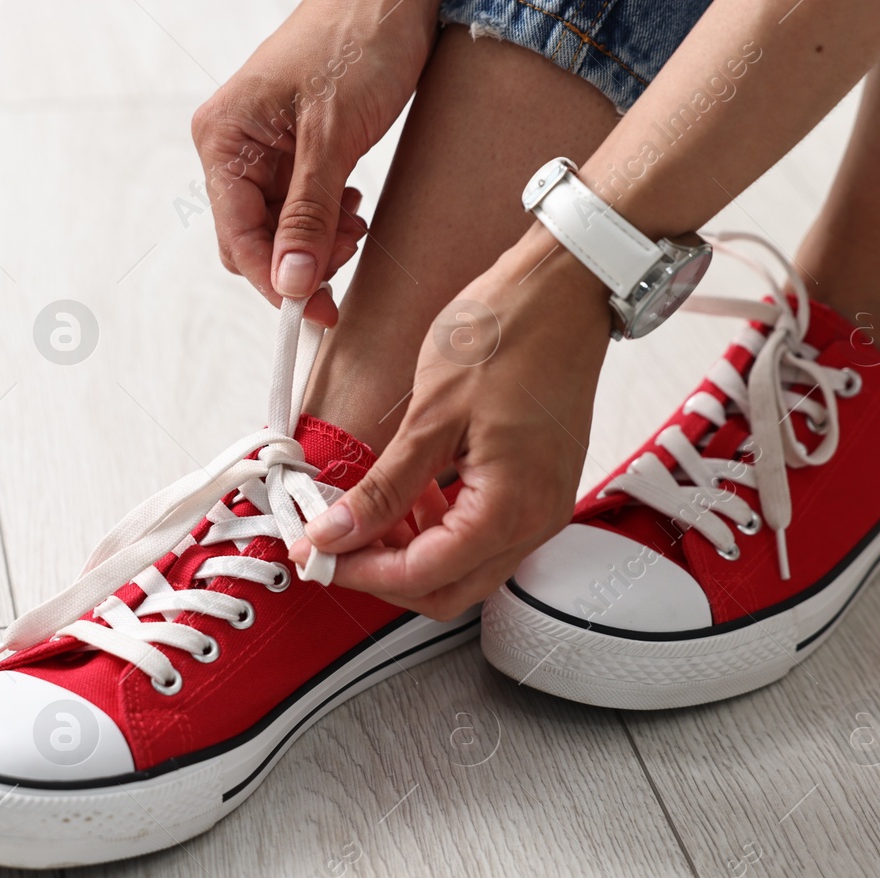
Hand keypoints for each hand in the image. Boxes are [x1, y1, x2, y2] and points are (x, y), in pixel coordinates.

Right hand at [191, 0, 436, 326]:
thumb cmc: (357, 40)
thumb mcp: (333, 136)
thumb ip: (309, 215)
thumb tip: (291, 282)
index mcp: (223, 138)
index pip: (236, 237)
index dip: (274, 280)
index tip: (314, 310)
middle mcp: (233, 147)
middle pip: (253, 240)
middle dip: (299, 261)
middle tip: (346, 262)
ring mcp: (262, 150)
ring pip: (280, 229)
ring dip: (318, 242)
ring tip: (356, 226)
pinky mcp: (294, 150)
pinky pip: (300, 207)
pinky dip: (327, 220)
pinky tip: (352, 207)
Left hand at [290, 236, 614, 617]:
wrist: (564, 286)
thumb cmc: (510, 331)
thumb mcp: (431, 412)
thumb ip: (385, 487)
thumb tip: (337, 531)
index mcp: (512, 507)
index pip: (423, 574)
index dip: (360, 570)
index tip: (315, 550)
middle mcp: (535, 520)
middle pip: (446, 590)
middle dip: (381, 573)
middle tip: (330, 542)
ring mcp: (541, 507)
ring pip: (461, 567)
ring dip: (407, 552)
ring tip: (358, 514)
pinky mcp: (536, 489)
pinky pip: (480, 534)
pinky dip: (435, 528)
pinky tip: (403, 496)